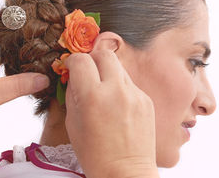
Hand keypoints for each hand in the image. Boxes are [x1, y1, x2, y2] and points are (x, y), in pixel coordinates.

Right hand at [64, 50, 157, 177]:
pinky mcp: (146, 100)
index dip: (72, 61)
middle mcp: (116, 90)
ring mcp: (135, 94)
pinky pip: (130, 83)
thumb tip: (74, 75)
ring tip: (103, 91)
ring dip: (107, 72)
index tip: (72, 68)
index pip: (80, 59)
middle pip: (103, 53)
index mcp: (92, 96)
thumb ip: (72, 93)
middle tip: (88, 72)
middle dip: (92, 58)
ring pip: (118, 67)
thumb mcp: (73, 123)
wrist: (126, 172)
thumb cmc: (94, 153)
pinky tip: (117, 105)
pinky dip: (120, 87)